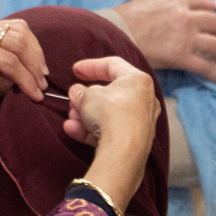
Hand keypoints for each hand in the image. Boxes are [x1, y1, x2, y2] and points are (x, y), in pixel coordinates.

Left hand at [0, 16, 48, 103]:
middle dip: (34, 64)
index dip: (26, 80)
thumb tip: (18, 85)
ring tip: (39, 74)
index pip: (8, 60)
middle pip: (17, 39)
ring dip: (32, 51)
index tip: (37, 97)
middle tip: (42, 86)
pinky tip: (27, 60)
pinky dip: (22, 43)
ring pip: (17, 29)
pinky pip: (8, 28)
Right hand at [64, 56, 160, 211]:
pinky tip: (74, 130)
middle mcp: (144, 100)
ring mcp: (140, 122)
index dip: (91, 66)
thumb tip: (77, 92)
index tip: (75, 70)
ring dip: (86, 115)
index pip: (113, 65)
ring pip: (108, 114)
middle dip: (87, 97)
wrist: (124, 150)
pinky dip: (91, 129)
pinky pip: (110, 131)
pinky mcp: (134, 141)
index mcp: (138, 80)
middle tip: (73, 99)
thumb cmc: (111, 114)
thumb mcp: (87, 96)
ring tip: (71, 118)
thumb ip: (81, 92)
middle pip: (110, 94)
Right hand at [113, 0, 215, 85]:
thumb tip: (172, 7)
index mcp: (175, 1)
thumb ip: (163, 4)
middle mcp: (186, 17)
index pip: (201, 4)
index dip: (210, 10)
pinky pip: (205, 66)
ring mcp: (186, 37)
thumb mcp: (144, 3)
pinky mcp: (181, 56)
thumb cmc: (121, 20)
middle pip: (214, 23)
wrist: (112, 33)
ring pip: (215, 45)